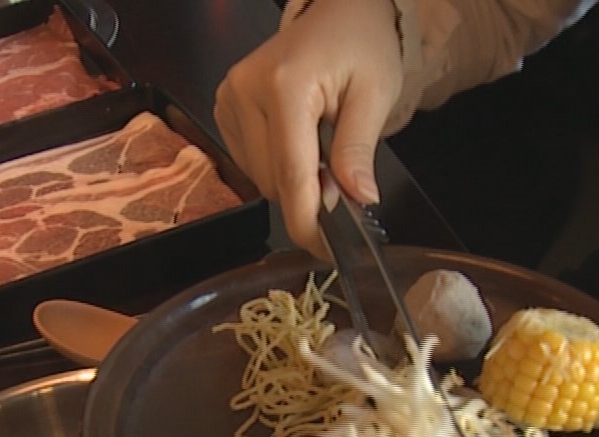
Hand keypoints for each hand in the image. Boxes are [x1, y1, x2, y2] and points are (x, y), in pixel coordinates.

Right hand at [214, 0, 403, 256]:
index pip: (292, 175)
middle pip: (273, 182)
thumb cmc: (360, 44)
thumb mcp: (375, 93)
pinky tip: (297, 142)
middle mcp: (245, 92)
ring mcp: (228, 99)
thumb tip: (357, 200)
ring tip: (321, 151)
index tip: (327, 250)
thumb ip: (358, 148)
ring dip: (292, 180)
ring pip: (259, 177)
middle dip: (309, 195)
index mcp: (284, 87)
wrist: (337, 11)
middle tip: (343, 177)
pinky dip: (276, 165)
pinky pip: (249, 161)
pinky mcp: (224, 107)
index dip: (309, 221)